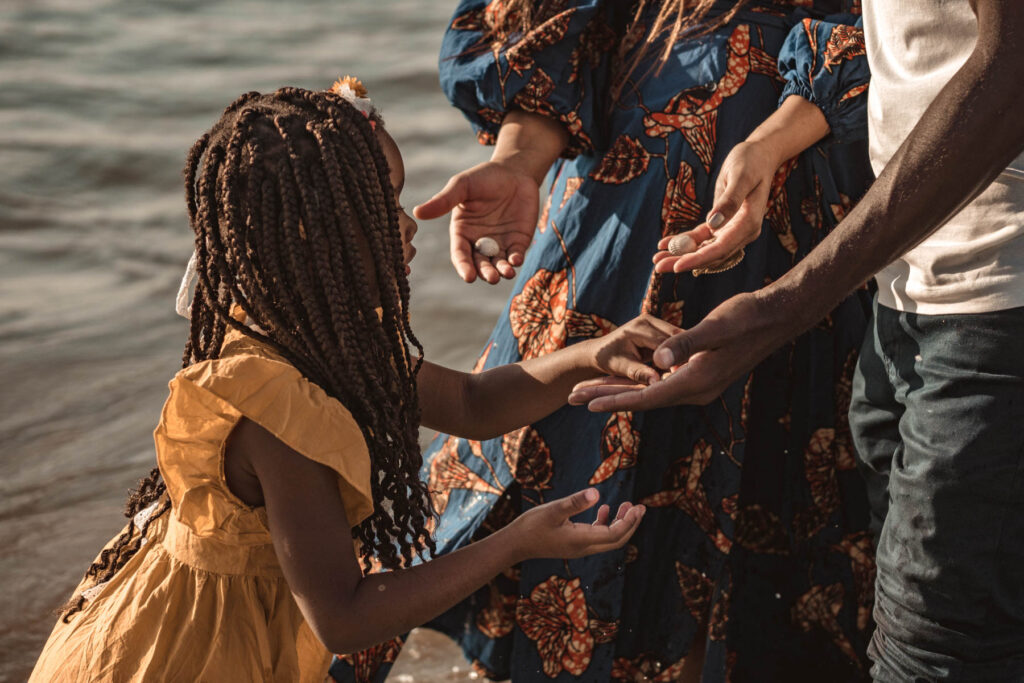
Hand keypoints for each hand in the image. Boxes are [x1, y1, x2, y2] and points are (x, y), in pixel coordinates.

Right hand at [414, 160, 539, 283]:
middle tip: (491, 277)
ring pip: (499, 264)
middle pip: (480, 264)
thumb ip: (443, 200)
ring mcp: (500, 244)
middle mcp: (480, 242)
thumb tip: (417, 212)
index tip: (468, 276)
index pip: (461, 254)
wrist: (513, 171)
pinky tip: (516, 260)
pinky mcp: (518, 241)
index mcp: (462, 233)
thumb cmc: (483, 177)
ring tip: (506, 273)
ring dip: (502, 271)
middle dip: (485, 272)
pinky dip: (516, 260)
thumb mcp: (462, 186)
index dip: (464, 266)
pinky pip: (516, 255)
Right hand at [510, 488, 644, 559]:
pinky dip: (605, 524)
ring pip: (608, 539)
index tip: (638, 507)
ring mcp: (579, 548)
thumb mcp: (553, 510)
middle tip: (641, 507)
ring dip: (620, 524)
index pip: (614, 535)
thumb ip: (575, 502)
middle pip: (616, 540)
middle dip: (631, 524)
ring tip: (628, 505)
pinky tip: (604, 509)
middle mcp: (584, 548)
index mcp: (581, 540)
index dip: (629, 522)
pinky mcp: (574, 544)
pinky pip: (597, 537)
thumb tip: (596, 493)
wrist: (515, 544)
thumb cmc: (531, 526)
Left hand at [569, 290, 796, 410]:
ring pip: (650, 392)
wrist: (776, 317)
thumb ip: (685, 344)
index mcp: (696, 381)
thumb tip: (657, 360)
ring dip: (619, 391)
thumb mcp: (715, 327)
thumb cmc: (747, 317)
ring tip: (587, 393)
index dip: (614, 399)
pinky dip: (639, 383)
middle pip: (642, 398)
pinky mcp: (700, 375)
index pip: (646, 396)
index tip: (585, 403)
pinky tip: (624, 381)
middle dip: (606, 397)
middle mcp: (695, 389)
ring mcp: (699, 384)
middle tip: (572, 398)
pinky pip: (661, 384)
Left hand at [653, 140, 780, 273]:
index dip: (698, 259)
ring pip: (704, 249)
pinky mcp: (722, 224)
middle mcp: (742, 233)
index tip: (677, 266)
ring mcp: (732, 230)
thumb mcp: (741, 176)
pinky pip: (701, 237)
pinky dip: (684, 241)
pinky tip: (664, 244)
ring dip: (680, 255)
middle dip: (684, 261)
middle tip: (658, 267)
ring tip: (656, 260)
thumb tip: (713, 224)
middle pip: (710, 254)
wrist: (759, 155)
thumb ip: (729, 201)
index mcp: (749, 224)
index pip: (721, 249)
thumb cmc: (751, 162)